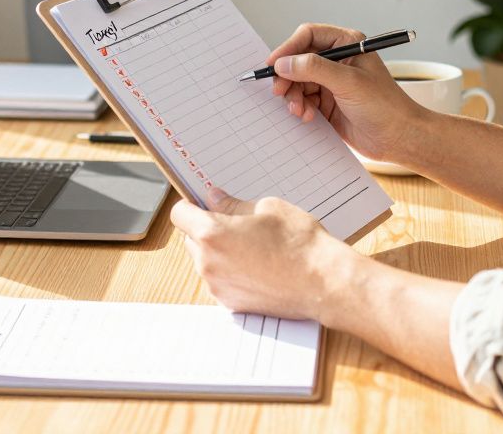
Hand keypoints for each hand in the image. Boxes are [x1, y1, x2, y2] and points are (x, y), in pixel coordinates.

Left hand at [171, 187, 353, 319]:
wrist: (323, 282)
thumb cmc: (299, 243)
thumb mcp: (267, 208)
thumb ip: (233, 204)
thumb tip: (214, 198)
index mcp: (212, 233)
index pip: (179, 214)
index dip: (190, 206)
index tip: (201, 204)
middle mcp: (208, 263)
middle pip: (190, 239)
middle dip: (206, 230)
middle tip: (237, 225)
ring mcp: (218, 286)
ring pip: (205, 261)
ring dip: (218, 252)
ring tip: (253, 248)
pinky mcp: (231, 304)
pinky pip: (220, 281)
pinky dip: (230, 273)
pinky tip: (257, 267)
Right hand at [268, 23, 425, 162]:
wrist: (398, 138)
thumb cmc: (384, 106)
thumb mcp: (349, 82)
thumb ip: (315, 69)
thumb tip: (284, 63)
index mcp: (347, 44)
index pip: (308, 36)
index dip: (288, 48)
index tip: (274, 64)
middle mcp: (337, 60)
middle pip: (298, 59)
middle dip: (288, 76)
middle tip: (280, 91)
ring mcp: (331, 82)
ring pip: (297, 81)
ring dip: (293, 95)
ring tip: (299, 110)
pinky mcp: (327, 102)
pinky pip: (302, 99)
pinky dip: (299, 107)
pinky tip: (307, 116)